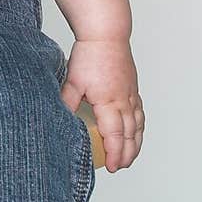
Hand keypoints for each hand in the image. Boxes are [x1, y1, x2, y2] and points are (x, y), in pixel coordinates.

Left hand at [59, 38, 144, 172]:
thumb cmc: (90, 54)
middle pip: (130, 134)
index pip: (115, 135)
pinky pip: (140, 111)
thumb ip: (68, 101)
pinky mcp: (133, 87)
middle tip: (122, 166)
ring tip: (131, 155)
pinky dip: (140, 125)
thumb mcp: (73, 81)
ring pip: (138, 124)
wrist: (106, 34)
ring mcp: (131, 93)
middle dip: (127, 153)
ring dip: (136, 142)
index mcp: (109, 101)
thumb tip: (60, 119)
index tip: (114, 167)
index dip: (116, 154)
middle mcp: (124, 100)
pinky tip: (136, 130)